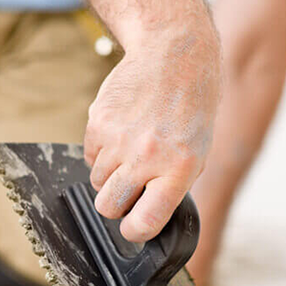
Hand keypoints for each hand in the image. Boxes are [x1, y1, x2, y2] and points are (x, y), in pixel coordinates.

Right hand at [84, 0, 221, 242]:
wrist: (173, 54)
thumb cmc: (190, 105)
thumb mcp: (197, 151)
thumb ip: (171, 185)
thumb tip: (146, 213)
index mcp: (178, 168)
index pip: (144, 221)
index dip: (134, 232)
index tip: (132, 228)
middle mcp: (146, 156)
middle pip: (108, 207)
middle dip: (115, 204)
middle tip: (129, 188)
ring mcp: (118, 139)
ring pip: (97, 182)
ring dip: (110, 174)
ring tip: (130, 150)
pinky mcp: (98, 122)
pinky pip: (89, 155)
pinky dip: (101, 151)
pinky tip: (121, 132)